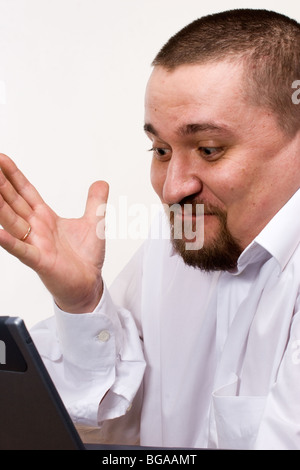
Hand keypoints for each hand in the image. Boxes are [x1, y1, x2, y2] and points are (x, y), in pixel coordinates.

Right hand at [0, 154, 107, 312]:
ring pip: (12, 221)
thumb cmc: (85, 258)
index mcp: (45, 218)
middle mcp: (36, 229)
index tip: (2, 159)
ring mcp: (35, 244)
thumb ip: (95, 202)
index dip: (14, 176)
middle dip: (1, 184)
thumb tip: (102, 182)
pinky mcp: (40, 261)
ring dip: (0, 206)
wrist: (88, 284)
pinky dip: (10, 242)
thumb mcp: (95, 223)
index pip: (26, 192)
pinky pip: (22, 250)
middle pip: (14, 201)